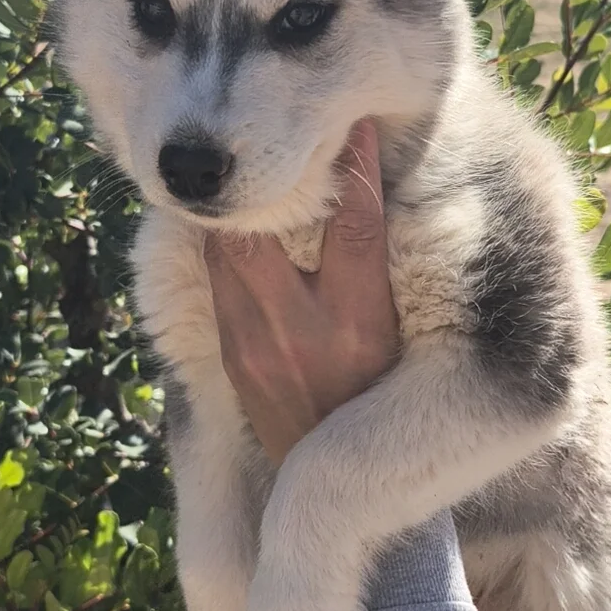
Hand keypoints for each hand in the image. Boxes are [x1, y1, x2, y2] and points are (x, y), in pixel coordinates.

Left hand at [204, 120, 399, 465]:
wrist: (329, 483)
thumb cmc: (377, 403)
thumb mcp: (394, 341)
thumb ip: (376, 278)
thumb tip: (364, 205)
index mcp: (361, 326)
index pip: (355, 227)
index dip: (356, 170)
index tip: (358, 126)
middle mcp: (304, 332)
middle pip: (266, 230)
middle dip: (266, 182)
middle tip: (272, 142)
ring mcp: (256, 344)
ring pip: (227, 250)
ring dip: (235, 211)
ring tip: (243, 174)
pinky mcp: (230, 355)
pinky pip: (216, 281)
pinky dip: (222, 246)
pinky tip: (226, 224)